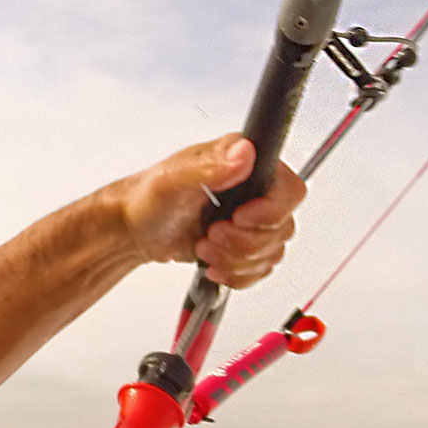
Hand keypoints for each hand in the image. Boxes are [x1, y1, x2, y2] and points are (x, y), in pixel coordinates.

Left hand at [115, 134, 307, 289]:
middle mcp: (255, 189)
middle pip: (283, 227)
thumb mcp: (174, 179)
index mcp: (245, 162)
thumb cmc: (149, 199)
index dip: (270, 211)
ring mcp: (254, 219)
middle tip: (213, 233)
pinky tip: (214, 262)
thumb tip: (244, 154)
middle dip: (244, 241)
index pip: (290, 189)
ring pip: (273, 252)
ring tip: (206, 246)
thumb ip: (210, 167)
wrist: (137, 229)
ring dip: (236, 259)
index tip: (239, 217)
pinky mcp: (249, 244)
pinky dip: (237, 273)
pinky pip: (262, 269)